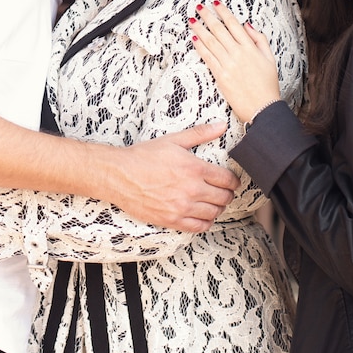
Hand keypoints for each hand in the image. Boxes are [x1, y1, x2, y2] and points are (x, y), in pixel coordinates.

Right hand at [108, 122, 238, 232]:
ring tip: (213, 202)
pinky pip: (199, 227)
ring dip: (218, 208)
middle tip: (223, 191)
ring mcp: (182, 207)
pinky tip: (202, 215)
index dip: (233, 180)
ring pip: (214, 213)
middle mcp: (191, 190)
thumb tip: (222, 125)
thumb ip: (200, 133)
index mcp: (194, 168)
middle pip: (224, 197)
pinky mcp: (172, 220)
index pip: (227, 179)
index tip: (231, 180)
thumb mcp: (173, 140)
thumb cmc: (144, 156)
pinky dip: (205, 222)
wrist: (119, 175)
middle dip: (227, 194)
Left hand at [191, 2, 281, 120]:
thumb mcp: (270, 58)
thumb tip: (247, 25)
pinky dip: (200, 47)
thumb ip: (259, 40)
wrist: (262, 107)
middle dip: (208, 16)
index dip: (223, 12)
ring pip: (211, 42)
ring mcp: (228, 64)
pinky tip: (194, 38)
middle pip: (219, 30)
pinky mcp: (220, 76)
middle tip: (198, 7)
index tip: (215, 3)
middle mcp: (238, 53)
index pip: (234, 25)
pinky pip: (207, 57)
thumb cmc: (267, 84)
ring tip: (192, 20)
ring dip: (200, 29)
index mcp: (250, 48)